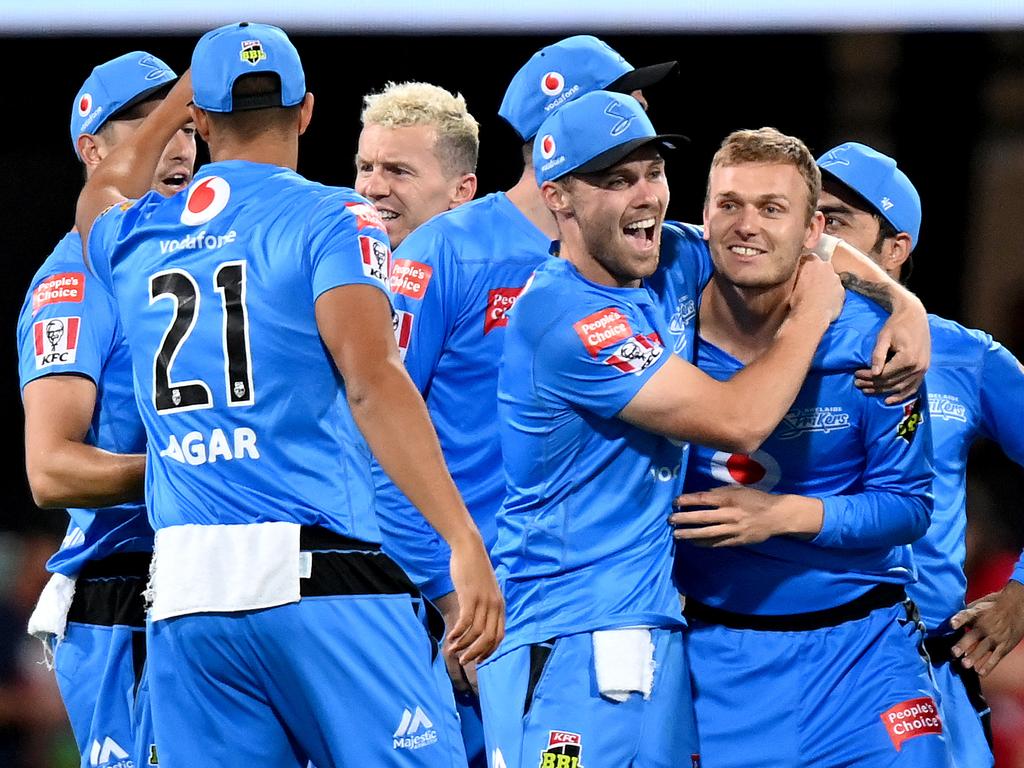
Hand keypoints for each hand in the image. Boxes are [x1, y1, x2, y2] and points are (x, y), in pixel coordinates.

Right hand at [445, 534, 504, 665]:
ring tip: (452, 651)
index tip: (478, 659)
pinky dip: (458, 633)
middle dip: (476, 653)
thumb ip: (485, 605)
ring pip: (477, 632)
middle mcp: (494, 606)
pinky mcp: (470, 596)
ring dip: (464, 645)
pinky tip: (450, 638)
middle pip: (489, 638)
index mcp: (500, 605)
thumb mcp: (485, 589)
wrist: (470, 548)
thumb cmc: (474, 569)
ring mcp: (483, 601)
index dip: (489, 651)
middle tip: (463, 661)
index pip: (499, 636)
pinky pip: (466, 621)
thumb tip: (477, 621)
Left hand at [669, 486, 820, 546]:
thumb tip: (702, 495)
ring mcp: (733, 529)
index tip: (675, 502)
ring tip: (676, 534)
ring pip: (707, 533)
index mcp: (729, 498)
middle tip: (670, 520)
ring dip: (690, 534)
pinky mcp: (737, 540)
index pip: (703, 499)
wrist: (777, 516)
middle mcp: (730, 514)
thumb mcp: (739, 489)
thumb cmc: (756, 499)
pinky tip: (692, 542)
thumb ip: (720, 492)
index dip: (687, 501)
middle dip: (684, 519)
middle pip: (702, 517)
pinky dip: (703, 543)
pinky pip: (717, 543)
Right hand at [790, 254, 844, 322]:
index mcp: (812, 261)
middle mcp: (826, 267)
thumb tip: (797, 269)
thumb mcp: (790, 282)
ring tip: (817, 296)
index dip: (805, 266)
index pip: (809, 258)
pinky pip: (836, 291)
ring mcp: (836, 279)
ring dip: (826, 284)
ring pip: (831, 279)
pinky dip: (832, 295)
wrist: (812, 315)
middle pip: (822, 267)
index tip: (802, 274)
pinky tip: (824, 303)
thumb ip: (796, 271)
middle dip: (818, 274)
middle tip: (809, 285)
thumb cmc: (798, 299)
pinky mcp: (842, 291)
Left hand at [854, 293, 928, 403]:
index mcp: (908, 359)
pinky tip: (889, 400)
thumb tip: (874, 373)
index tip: (856, 374)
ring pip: (900, 387)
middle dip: (873, 385)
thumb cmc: (897, 324)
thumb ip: (878, 355)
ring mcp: (923, 370)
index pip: (884, 374)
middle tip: (857, 384)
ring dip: (883, 391)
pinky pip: (913, 387)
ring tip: (866, 391)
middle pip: (891, 382)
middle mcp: (918, 367)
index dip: (868, 376)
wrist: (915, 315)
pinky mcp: (924, 369)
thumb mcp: (884, 337)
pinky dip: (901, 395)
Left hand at [950, 580, 1023, 676]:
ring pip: (982, 649)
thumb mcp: (978, 604)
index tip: (951, 625)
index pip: (965, 615)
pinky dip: (988, 666)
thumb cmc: (993, 605)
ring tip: (964, 665)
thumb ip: (965, 613)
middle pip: (971, 637)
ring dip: (973, 658)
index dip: (958, 620)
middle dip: (962, 645)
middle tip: (953, 653)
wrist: (1016, 606)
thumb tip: (951, 621)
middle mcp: (984, 626)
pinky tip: (979, 673)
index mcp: (976, 614)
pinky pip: (995, 657)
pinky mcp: (1004, 646)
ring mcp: (995, 637)